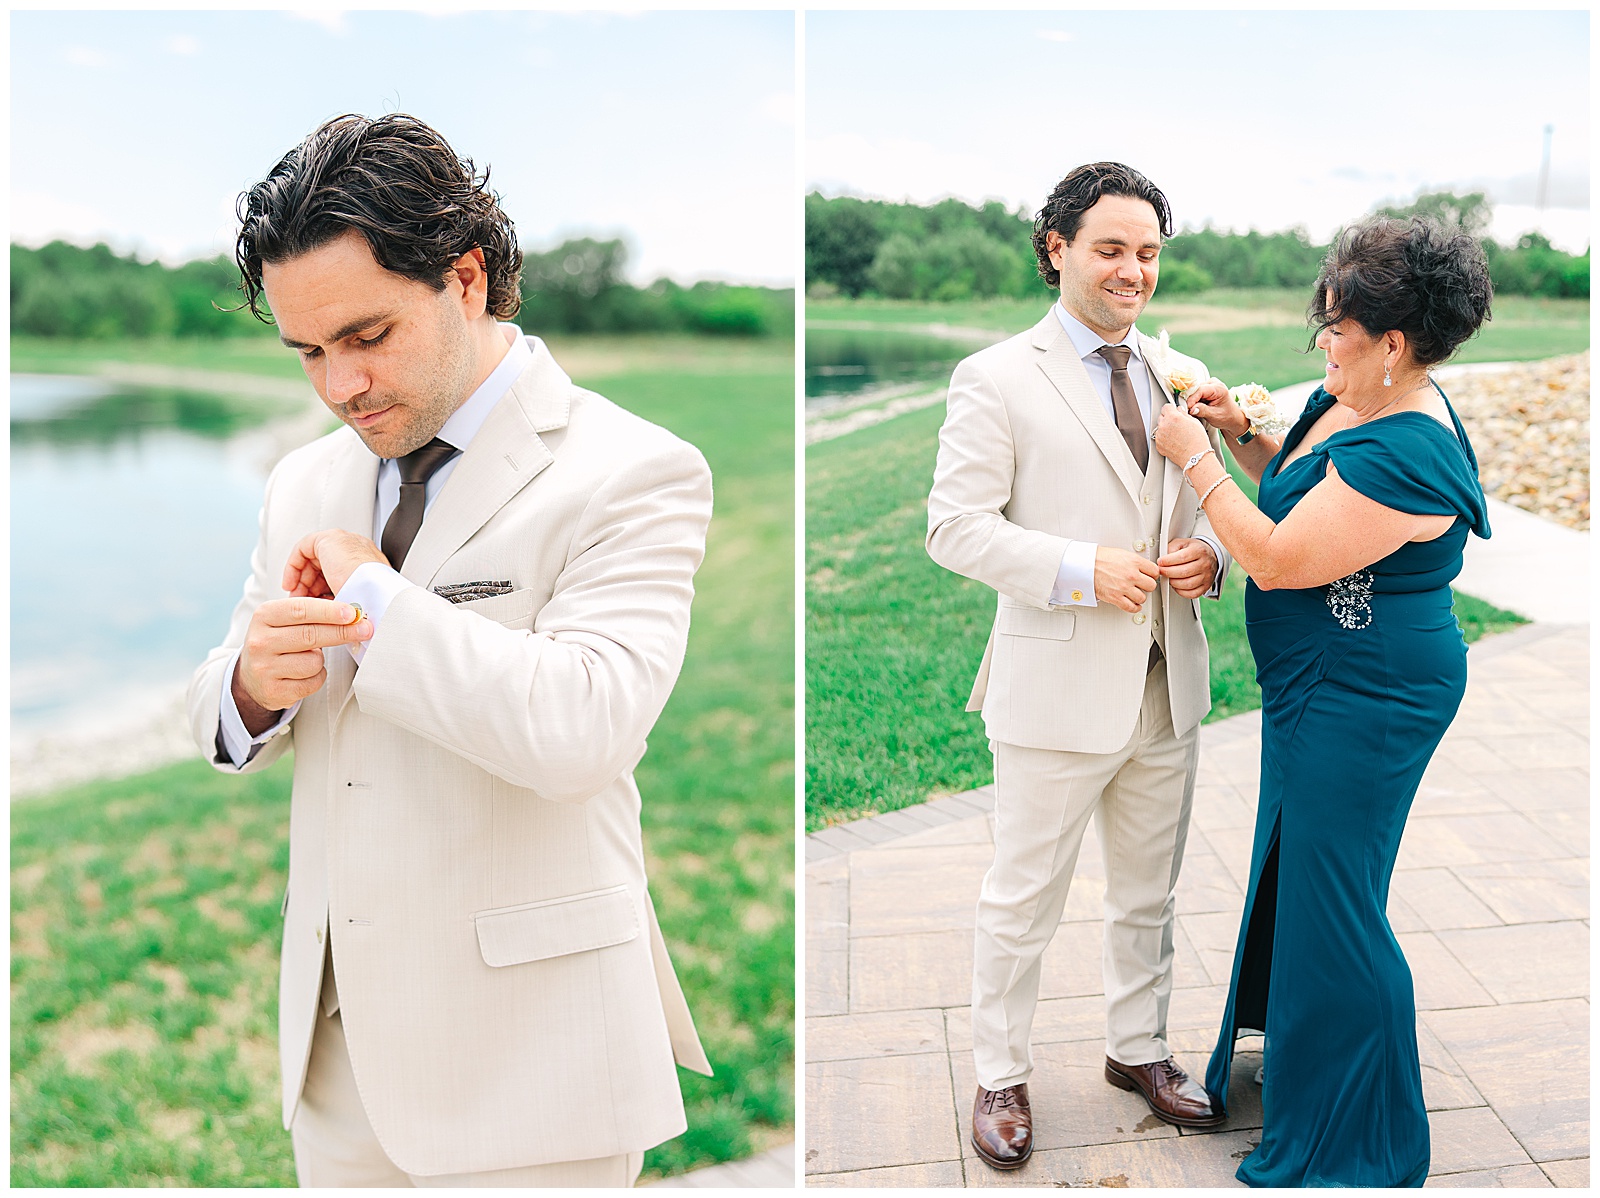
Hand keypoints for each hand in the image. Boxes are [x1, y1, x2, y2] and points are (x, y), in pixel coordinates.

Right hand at [233, 597, 373, 732]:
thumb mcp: (284, 621)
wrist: (251, 677)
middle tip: (364, 629)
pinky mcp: (274, 691)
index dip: (329, 611)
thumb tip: (353, 616)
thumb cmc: (277, 643)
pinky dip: (317, 677)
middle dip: (342, 632)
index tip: (352, 613)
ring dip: (321, 660)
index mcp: (264, 617)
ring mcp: (265, 668)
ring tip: (309, 658)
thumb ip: (312, 615)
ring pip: (314, 661)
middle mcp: (260, 641)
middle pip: (311, 635)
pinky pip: (313, 682)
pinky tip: (304, 674)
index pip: (301, 610)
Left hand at [283, 530, 388, 597]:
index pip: (338, 575)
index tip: (312, 605)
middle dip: (308, 586)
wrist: (375, 592)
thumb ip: (342, 606)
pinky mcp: (330, 539)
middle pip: (324, 565)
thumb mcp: (354, 606)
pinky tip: (291, 583)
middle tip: (301, 602)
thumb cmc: (371, 603)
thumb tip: (330, 620)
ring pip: (313, 558)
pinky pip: (304, 548)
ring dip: (301, 578)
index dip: (320, 591)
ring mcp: (345, 543)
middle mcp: (357, 551)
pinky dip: (294, 566)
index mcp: (367, 566)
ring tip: (296, 596)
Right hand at [1094, 546, 1160, 612]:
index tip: (1151, 576)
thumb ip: (1135, 562)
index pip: (1154, 571)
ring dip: (1140, 597)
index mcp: (1134, 562)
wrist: (1086, 565)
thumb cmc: (1100, 558)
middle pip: (1151, 586)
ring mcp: (1123, 587)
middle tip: (1143, 585)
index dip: (1153, 574)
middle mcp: (1131, 575)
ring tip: (1136, 594)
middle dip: (1148, 586)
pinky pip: (1131, 607)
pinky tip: (1134, 605)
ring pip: (1142, 598)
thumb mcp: (1122, 554)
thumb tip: (1143, 568)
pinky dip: (1134, 608)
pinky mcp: (1115, 597)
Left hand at [1153, 404, 1210, 464]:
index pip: (1166, 407)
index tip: (1174, 411)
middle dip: (1168, 418)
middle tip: (1178, 424)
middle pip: (1161, 417)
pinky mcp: (1158, 445)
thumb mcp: (1194, 422)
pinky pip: (1159, 438)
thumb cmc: (1197, 441)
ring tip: (1177, 434)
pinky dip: (1164, 438)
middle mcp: (1164, 426)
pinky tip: (1174, 441)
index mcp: (1173, 417)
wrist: (1195, 457)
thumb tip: (1179, 410)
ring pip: (1160, 428)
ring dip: (1166, 428)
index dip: (1171, 409)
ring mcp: (1160, 436)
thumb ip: (1184, 414)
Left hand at [1159, 537, 1217, 598]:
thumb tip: (1163, 559)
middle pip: (1184, 572)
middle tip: (1162, 571)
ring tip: (1169, 578)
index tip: (1160, 562)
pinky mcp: (1206, 586)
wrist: (1209, 556)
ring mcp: (1207, 576)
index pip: (1182, 557)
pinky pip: (1192, 594)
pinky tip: (1177, 585)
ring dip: (1174, 583)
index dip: (1168, 561)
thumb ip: (1171, 548)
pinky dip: (1181, 591)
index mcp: (1199, 550)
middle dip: (1168, 572)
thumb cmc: (1194, 550)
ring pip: (1187, 584)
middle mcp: (1205, 564)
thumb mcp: (1182, 543)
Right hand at [1184, 378, 1250, 438]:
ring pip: (1194, 391)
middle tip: (1189, 411)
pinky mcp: (1205, 388)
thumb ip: (1203, 411)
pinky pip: (1194, 393)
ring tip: (1193, 410)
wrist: (1231, 417)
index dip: (1192, 399)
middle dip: (1191, 400)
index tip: (1188, 408)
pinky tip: (1195, 407)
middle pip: (1196, 389)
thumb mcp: (1215, 415)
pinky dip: (1193, 401)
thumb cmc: (1226, 416)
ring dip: (1191, 401)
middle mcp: (1214, 383)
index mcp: (1219, 388)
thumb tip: (1191, 409)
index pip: (1200, 390)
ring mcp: (1209, 385)